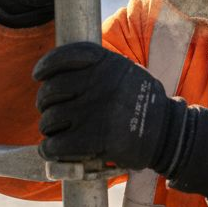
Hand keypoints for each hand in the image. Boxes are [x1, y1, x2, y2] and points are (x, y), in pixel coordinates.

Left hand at [33, 42, 179, 169]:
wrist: (168, 134)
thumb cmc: (142, 104)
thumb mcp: (127, 72)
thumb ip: (99, 68)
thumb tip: (59, 72)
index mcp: (108, 63)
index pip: (64, 56)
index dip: (46, 66)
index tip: (39, 75)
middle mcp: (100, 83)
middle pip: (51, 90)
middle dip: (46, 103)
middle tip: (52, 111)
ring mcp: (96, 111)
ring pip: (50, 119)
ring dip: (50, 128)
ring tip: (60, 132)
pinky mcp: (95, 139)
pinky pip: (55, 144)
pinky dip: (50, 149)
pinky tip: (54, 149)